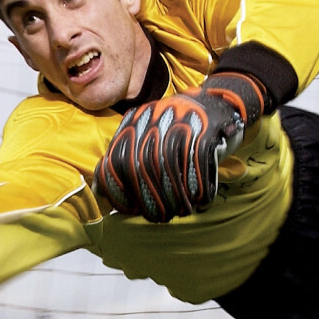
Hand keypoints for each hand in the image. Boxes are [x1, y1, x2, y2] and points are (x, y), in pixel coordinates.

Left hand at [93, 72, 265, 222]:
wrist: (218, 102)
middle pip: (143, 166)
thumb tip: (100, 191)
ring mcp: (179, 121)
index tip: (130, 208)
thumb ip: (123, 159)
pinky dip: (197, 184)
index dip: (120, 189)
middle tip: (158, 216)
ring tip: (178, 211)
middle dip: (150, 198)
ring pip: (169, 167)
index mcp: (135, 120)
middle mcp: (154, 118)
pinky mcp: (205, 128)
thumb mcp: (147, 136)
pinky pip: (197, 163)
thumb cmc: (178, 131)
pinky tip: (198, 198)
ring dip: (174, 196)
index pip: (116, 159)